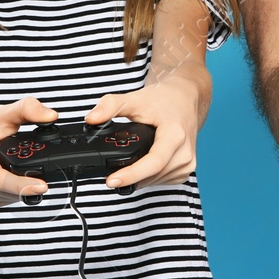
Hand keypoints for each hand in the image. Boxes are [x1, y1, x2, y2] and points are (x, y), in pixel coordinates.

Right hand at [0, 96, 59, 206]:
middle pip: (8, 191)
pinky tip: (18, 176)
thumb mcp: (0, 113)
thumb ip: (27, 110)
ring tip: (31, 170)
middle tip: (47, 174)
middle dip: (30, 184)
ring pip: (10, 198)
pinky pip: (7, 199)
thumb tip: (52, 116)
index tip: (43, 186)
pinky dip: (17, 190)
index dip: (21, 185)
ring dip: (25, 188)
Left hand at [84, 77, 201, 190]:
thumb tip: (91, 119)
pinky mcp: (186, 170)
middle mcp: (184, 152)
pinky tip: (144, 164)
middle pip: (152, 174)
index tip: (112, 180)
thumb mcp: (135, 98)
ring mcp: (187, 163)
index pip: (153, 162)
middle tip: (112, 173)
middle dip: (129, 176)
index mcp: (175, 134)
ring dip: (139, 178)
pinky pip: (161, 180)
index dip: (132, 174)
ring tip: (129, 165)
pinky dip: (148, 176)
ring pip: (155, 180)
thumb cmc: (164, 100)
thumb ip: (110, 106)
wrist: (186, 99)